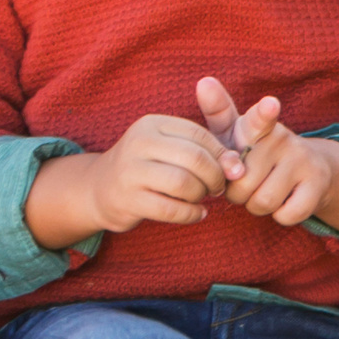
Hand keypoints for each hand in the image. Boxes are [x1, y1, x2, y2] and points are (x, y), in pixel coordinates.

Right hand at [38, 108, 240, 242]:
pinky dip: (192, 214)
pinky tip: (197, 213)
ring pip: (184, 184)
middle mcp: (138, 143)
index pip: (199, 135)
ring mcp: (129, 172)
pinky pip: (171, 210)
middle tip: (217, 187)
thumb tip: (239, 167)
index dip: (221, 154)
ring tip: (202, 198)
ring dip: (201, 195)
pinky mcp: (127, 200)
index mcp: (151, 124)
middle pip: (194, 159)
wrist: (100, 188)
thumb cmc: (149, 166)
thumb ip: (206, 150)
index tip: (230, 169)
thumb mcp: (171, 147)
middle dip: (215, 176)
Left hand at [195, 80, 338, 236]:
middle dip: (238, 192)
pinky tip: (284, 202)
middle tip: (247, 182)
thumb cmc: (258, 151)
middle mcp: (283, 140)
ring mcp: (303, 162)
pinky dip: (279, 215)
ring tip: (263, 191)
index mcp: (260, 127)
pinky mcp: (318, 186)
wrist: (311, 169)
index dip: (264, 112)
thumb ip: (217, 111)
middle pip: (242, 183)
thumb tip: (203, 81)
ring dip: (256, 205)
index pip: (260, 118)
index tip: (269, 103)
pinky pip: (286, 214)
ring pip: (262, 201)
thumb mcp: (236, 131)